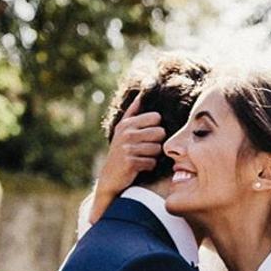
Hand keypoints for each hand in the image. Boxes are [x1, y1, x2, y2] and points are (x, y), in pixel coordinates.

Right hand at [90, 93, 164, 220]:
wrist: (110, 177)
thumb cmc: (122, 151)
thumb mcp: (123, 130)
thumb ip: (133, 112)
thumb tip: (141, 94)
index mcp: (127, 123)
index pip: (156, 117)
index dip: (156, 128)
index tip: (147, 136)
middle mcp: (126, 133)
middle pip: (160, 132)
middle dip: (156, 143)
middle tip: (145, 149)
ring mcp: (127, 148)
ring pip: (157, 149)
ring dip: (153, 156)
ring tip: (141, 158)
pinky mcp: (130, 162)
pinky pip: (152, 162)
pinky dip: (148, 166)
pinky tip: (139, 167)